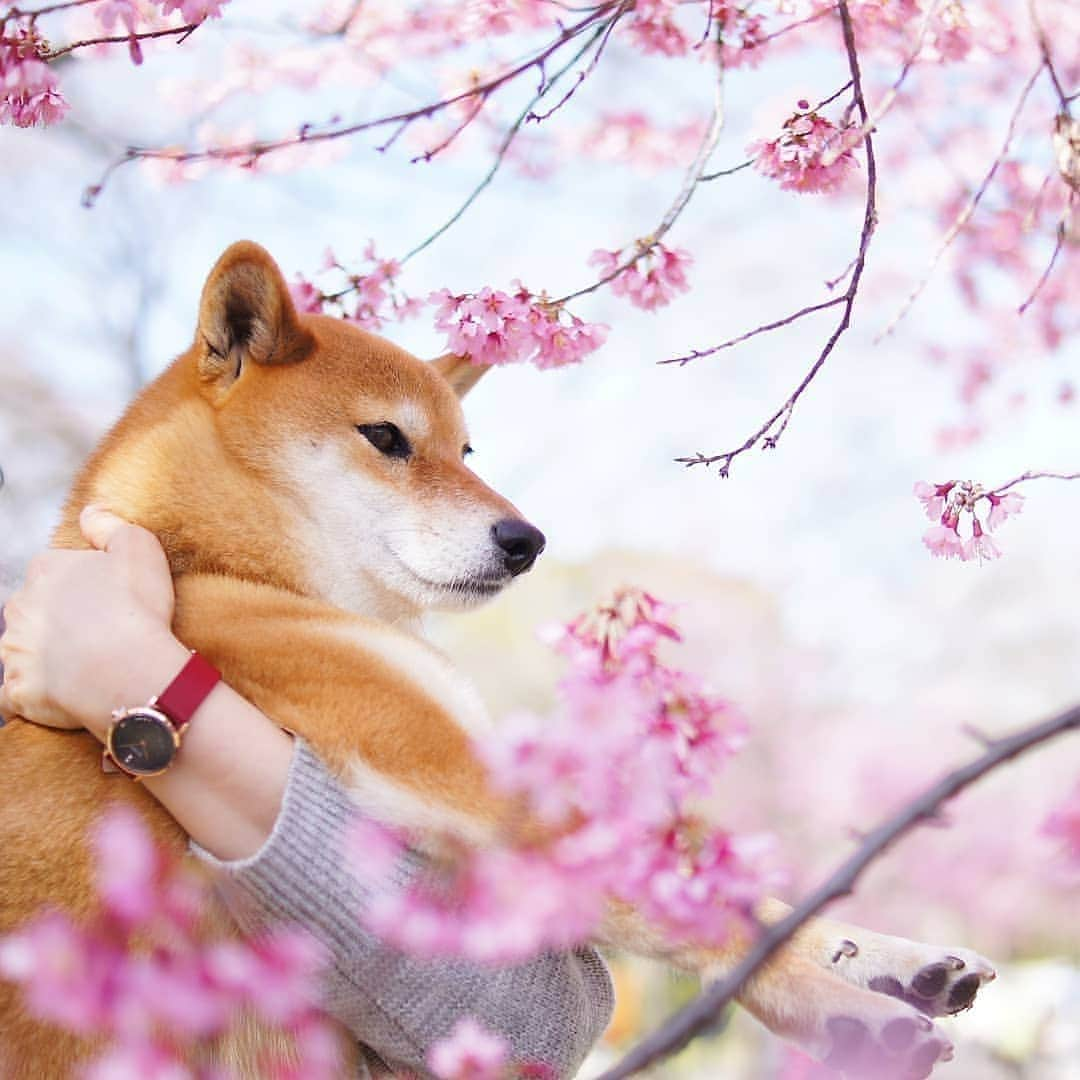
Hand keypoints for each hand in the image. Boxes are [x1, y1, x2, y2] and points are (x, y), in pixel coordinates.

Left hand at [0, 507, 177, 732]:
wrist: (130, 669)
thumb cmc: (137, 607)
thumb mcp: (139, 547)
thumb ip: (109, 524)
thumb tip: (89, 511)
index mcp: (45, 571)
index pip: (54, 574)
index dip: (82, 588)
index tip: (108, 603)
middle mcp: (19, 607)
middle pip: (34, 611)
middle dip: (56, 621)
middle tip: (98, 635)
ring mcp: (14, 651)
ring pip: (21, 650)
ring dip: (43, 657)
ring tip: (84, 668)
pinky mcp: (16, 690)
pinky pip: (13, 695)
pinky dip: (29, 695)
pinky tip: (56, 695)